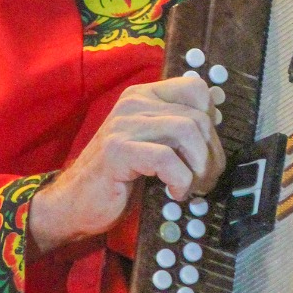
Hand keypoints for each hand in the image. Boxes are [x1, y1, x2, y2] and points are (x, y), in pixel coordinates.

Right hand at [28, 75, 224, 254]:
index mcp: (144, 96)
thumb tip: (218, 108)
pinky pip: (167, 158)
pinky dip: (180, 179)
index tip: (206, 149)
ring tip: (192, 188)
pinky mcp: (117, 151)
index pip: (196, 88)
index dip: (212, 120)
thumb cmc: (119, 178)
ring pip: (187, 132)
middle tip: (204, 181)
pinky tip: (174, 193)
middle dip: (211, 156)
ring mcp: (123, 125)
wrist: (74, 204)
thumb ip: (179, 126)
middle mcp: (133, 103)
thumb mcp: (153, 145)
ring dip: (199, 168)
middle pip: (198, 117)